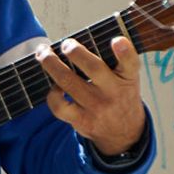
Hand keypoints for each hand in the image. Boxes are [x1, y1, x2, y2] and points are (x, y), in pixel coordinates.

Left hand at [37, 35, 146, 156]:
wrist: (123, 133)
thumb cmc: (120, 96)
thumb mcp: (127, 80)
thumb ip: (114, 62)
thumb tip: (81, 42)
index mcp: (127, 78)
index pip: (130, 63)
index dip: (124, 51)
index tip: (117, 40)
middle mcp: (113, 92)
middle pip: (93, 69)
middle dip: (75, 52)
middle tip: (66, 44)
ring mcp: (96, 107)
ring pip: (69, 83)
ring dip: (52, 64)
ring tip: (43, 52)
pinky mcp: (81, 120)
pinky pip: (59, 106)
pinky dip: (52, 93)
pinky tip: (53, 85)